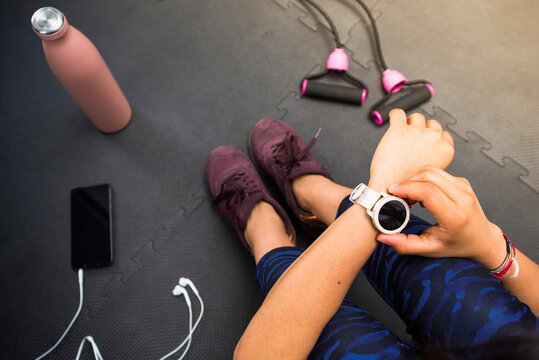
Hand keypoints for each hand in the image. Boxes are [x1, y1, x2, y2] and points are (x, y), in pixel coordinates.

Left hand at [368, 109, 454, 192]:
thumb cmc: (408, 184)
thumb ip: (435, 156)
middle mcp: (433, 138)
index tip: (424, 142)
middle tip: (411, 141)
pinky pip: (397, 113)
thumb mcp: (432, 172)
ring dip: (409, 124)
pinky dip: (395, 116)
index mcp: (445, 150)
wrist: (391, 191)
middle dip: (422, 130)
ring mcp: (417, 132)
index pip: (443, 134)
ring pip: (416, 117)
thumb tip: (429, 148)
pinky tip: (393, 121)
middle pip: (431, 123)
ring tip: (402, 135)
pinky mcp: (399, 129)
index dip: (432, 138)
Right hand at [376, 167, 506, 268]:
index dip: (407, 188)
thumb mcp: (430, 250)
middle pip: (428, 177)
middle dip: (408, 182)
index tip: (393, 193)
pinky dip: (423, 179)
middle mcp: (463, 198)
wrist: (482, 239)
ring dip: (414, 179)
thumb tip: (382, 237)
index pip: (429, 192)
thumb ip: (405, 245)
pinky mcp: (462, 181)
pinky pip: (437, 172)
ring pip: (432, 171)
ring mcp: (464, 187)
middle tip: (397, 195)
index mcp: (456, 216)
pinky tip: (419, 193)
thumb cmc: (457, 245)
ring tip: (408, 195)